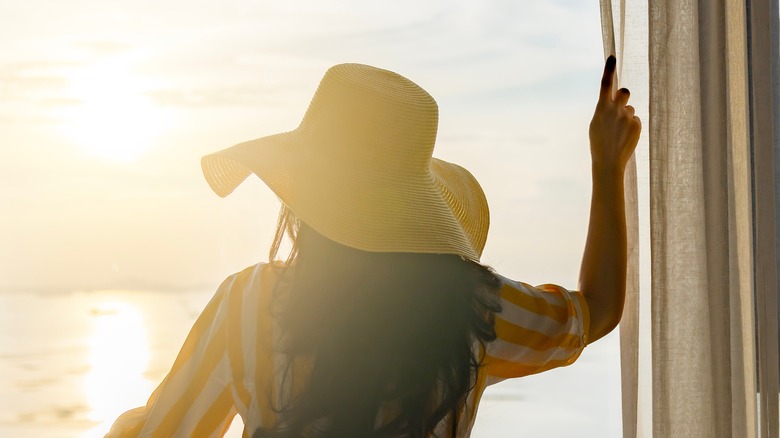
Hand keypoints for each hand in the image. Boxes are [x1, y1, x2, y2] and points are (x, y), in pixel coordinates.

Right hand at [588, 55, 640, 173]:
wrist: (608, 161)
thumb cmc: (599, 143)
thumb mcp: (596, 124)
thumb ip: (605, 110)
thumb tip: (617, 102)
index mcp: (601, 108)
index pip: (605, 84)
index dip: (609, 69)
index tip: (612, 57)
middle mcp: (615, 109)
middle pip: (624, 92)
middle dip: (623, 96)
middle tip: (620, 107)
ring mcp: (627, 116)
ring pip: (630, 109)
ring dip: (626, 117)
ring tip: (618, 133)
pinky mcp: (637, 124)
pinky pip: (636, 120)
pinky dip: (631, 128)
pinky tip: (625, 138)